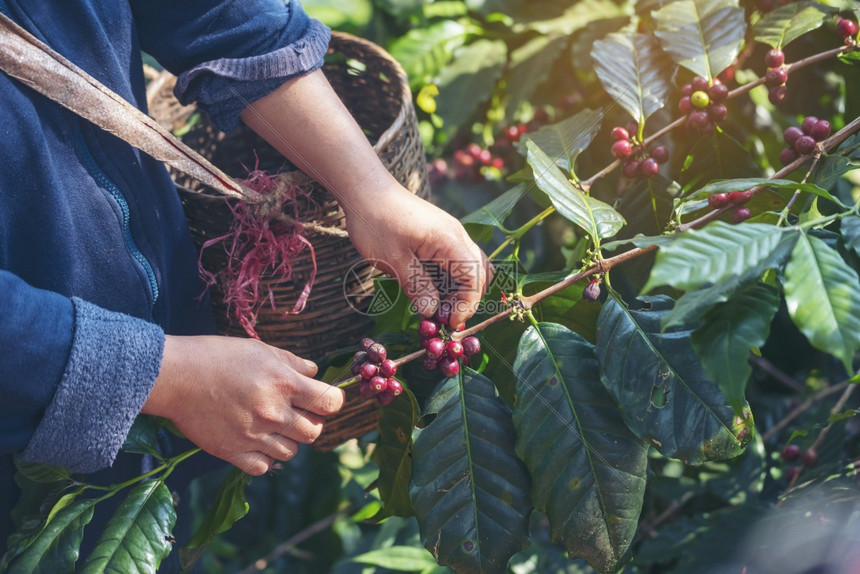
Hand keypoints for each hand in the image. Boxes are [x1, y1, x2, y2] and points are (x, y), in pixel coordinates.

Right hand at [143, 335, 343, 475]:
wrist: (175, 376)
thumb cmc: (217, 356)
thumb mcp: (260, 350)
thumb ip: (292, 363)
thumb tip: (314, 374)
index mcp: (283, 384)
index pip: (331, 403)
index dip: (332, 402)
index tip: (324, 400)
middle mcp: (273, 413)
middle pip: (314, 432)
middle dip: (311, 422)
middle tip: (296, 413)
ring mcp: (253, 435)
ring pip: (291, 452)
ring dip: (288, 440)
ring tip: (272, 425)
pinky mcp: (232, 452)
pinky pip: (264, 466)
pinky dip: (265, 457)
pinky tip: (256, 441)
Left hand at [238, 71, 490, 325]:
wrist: (365, 189)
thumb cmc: (376, 222)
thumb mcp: (393, 260)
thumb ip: (416, 287)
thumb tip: (432, 312)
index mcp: (450, 240)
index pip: (473, 279)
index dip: (465, 305)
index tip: (448, 323)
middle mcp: (457, 235)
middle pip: (478, 273)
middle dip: (466, 299)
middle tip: (443, 319)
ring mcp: (450, 233)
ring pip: (470, 266)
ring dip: (459, 289)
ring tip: (437, 307)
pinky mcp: (439, 233)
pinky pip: (456, 259)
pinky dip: (450, 277)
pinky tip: (431, 289)